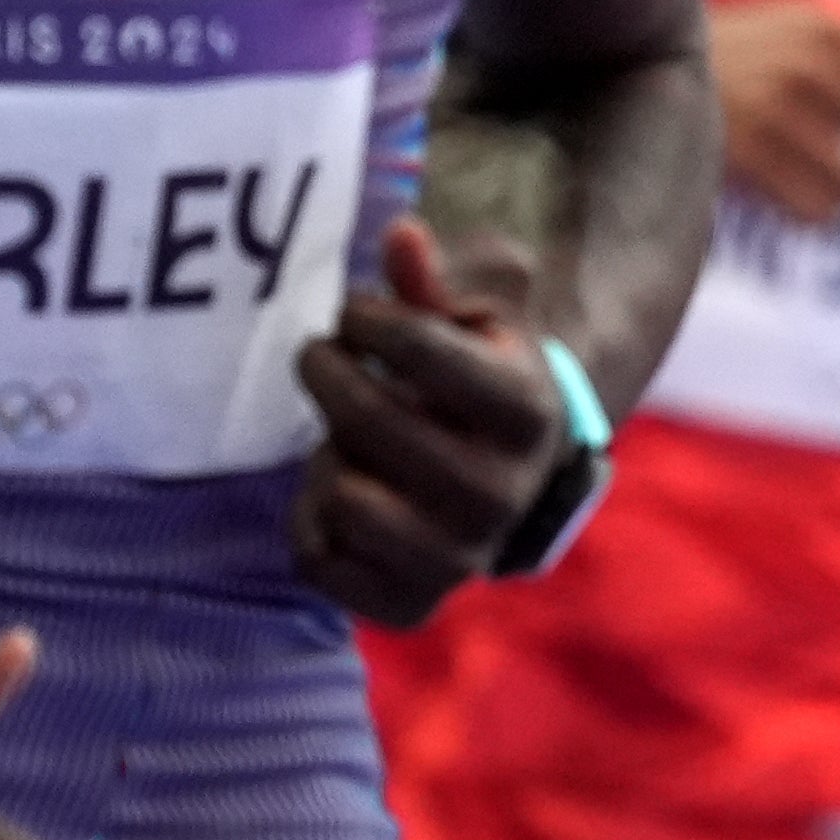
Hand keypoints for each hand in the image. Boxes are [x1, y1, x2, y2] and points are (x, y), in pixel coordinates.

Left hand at [291, 222, 564, 628]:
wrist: (516, 478)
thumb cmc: (485, 376)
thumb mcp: (481, 316)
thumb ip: (439, 278)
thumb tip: (400, 235)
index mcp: (527, 412)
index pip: (414, 346)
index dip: (364, 318)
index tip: (356, 315)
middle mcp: (499, 494)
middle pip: (365, 418)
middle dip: (329, 373)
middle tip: (326, 358)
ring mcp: (457, 559)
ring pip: (339, 496)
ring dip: (329, 455)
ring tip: (348, 438)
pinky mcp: (409, 604)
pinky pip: (317, 560)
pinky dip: (312, 520)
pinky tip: (345, 489)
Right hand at [708, 0, 839, 220]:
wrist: (635, 66)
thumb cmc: (748, 51)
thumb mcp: (814, 27)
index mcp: (834, 26)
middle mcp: (810, 63)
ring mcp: (774, 112)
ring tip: (836, 177)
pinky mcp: (741, 160)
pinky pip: (818, 213)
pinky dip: (818, 212)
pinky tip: (798, 190)